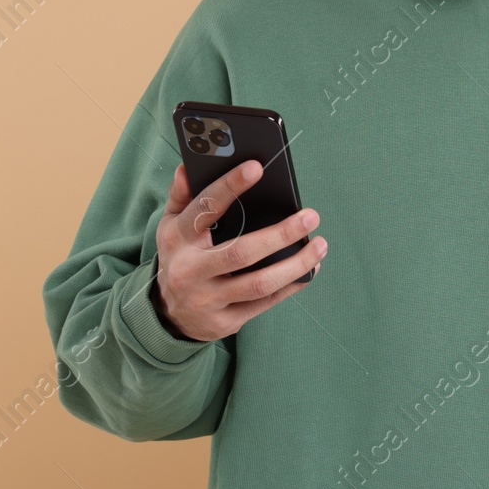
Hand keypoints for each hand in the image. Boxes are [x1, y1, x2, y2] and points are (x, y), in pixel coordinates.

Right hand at [151, 159, 325, 341]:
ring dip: (295, 264)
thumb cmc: (180, 256)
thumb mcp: (171, 225)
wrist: (168, 314)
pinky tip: (311, 268)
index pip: (205, 208)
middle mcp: (190, 271)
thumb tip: (188, 168)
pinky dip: (292, 285)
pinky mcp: (226, 321)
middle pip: (240, 253)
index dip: (230, 187)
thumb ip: (182, 195)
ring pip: (259, 283)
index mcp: (178, 239)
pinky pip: (265, 302)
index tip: (256, 168)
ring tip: (321, 245)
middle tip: (310, 216)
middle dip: (280, 234)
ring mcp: (208, 299)